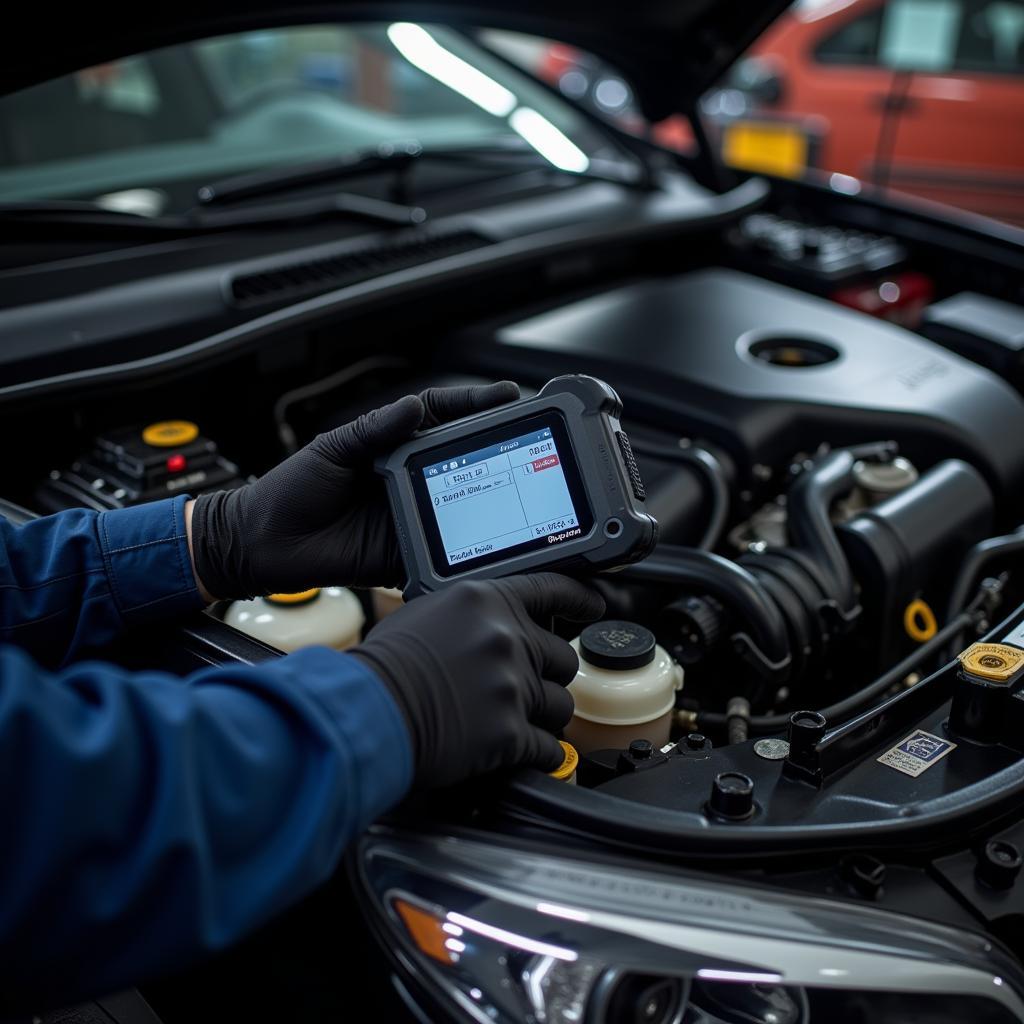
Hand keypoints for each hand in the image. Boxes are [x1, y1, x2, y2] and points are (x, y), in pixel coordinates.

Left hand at [187, 382, 518, 598]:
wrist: (263, 543)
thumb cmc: (289, 490)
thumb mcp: (333, 448)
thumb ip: (376, 428)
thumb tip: (414, 407)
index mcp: (392, 447)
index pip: (442, 419)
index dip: (474, 406)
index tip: (506, 396)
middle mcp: (407, 480)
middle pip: (462, 460)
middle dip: (496, 448)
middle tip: (526, 436)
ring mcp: (410, 516)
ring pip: (460, 505)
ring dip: (489, 497)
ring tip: (520, 485)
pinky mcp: (404, 552)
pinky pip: (441, 550)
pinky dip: (464, 550)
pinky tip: (489, 542)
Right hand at [350, 574, 604, 787]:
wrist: (366, 711)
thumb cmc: (382, 666)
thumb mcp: (427, 614)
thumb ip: (471, 618)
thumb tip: (491, 632)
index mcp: (487, 602)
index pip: (552, 589)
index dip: (579, 600)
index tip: (594, 607)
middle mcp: (507, 638)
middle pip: (562, 657)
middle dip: (547, 676)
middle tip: (524, 688)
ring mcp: (512, 685)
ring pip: (561, 705)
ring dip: (543, 717)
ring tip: (515, 723)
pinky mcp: (510, 732)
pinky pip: (549, 748)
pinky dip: (539, 755)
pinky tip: (519, 754)